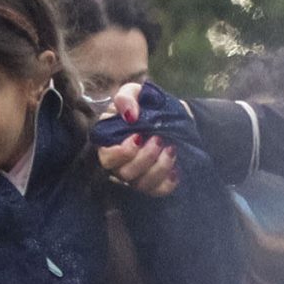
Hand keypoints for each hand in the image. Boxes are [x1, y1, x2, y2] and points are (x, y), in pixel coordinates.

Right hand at [97, 82, 179, 196]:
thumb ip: (126, 97)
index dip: (121, 152)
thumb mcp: (134, 92)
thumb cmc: (146, 104)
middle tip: (159, 139)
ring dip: (159, 168)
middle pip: (125, 174)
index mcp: (109, 143)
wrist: (171, 115)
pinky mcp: (153, 183)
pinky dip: (168, 182)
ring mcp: (137, 176)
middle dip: (144, 158)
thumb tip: (130, 116)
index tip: (138, 136)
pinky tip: (176, 169)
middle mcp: (120, 164)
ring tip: (172, 149)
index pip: (107, 158)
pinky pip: (158, 191)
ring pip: (142, 184)